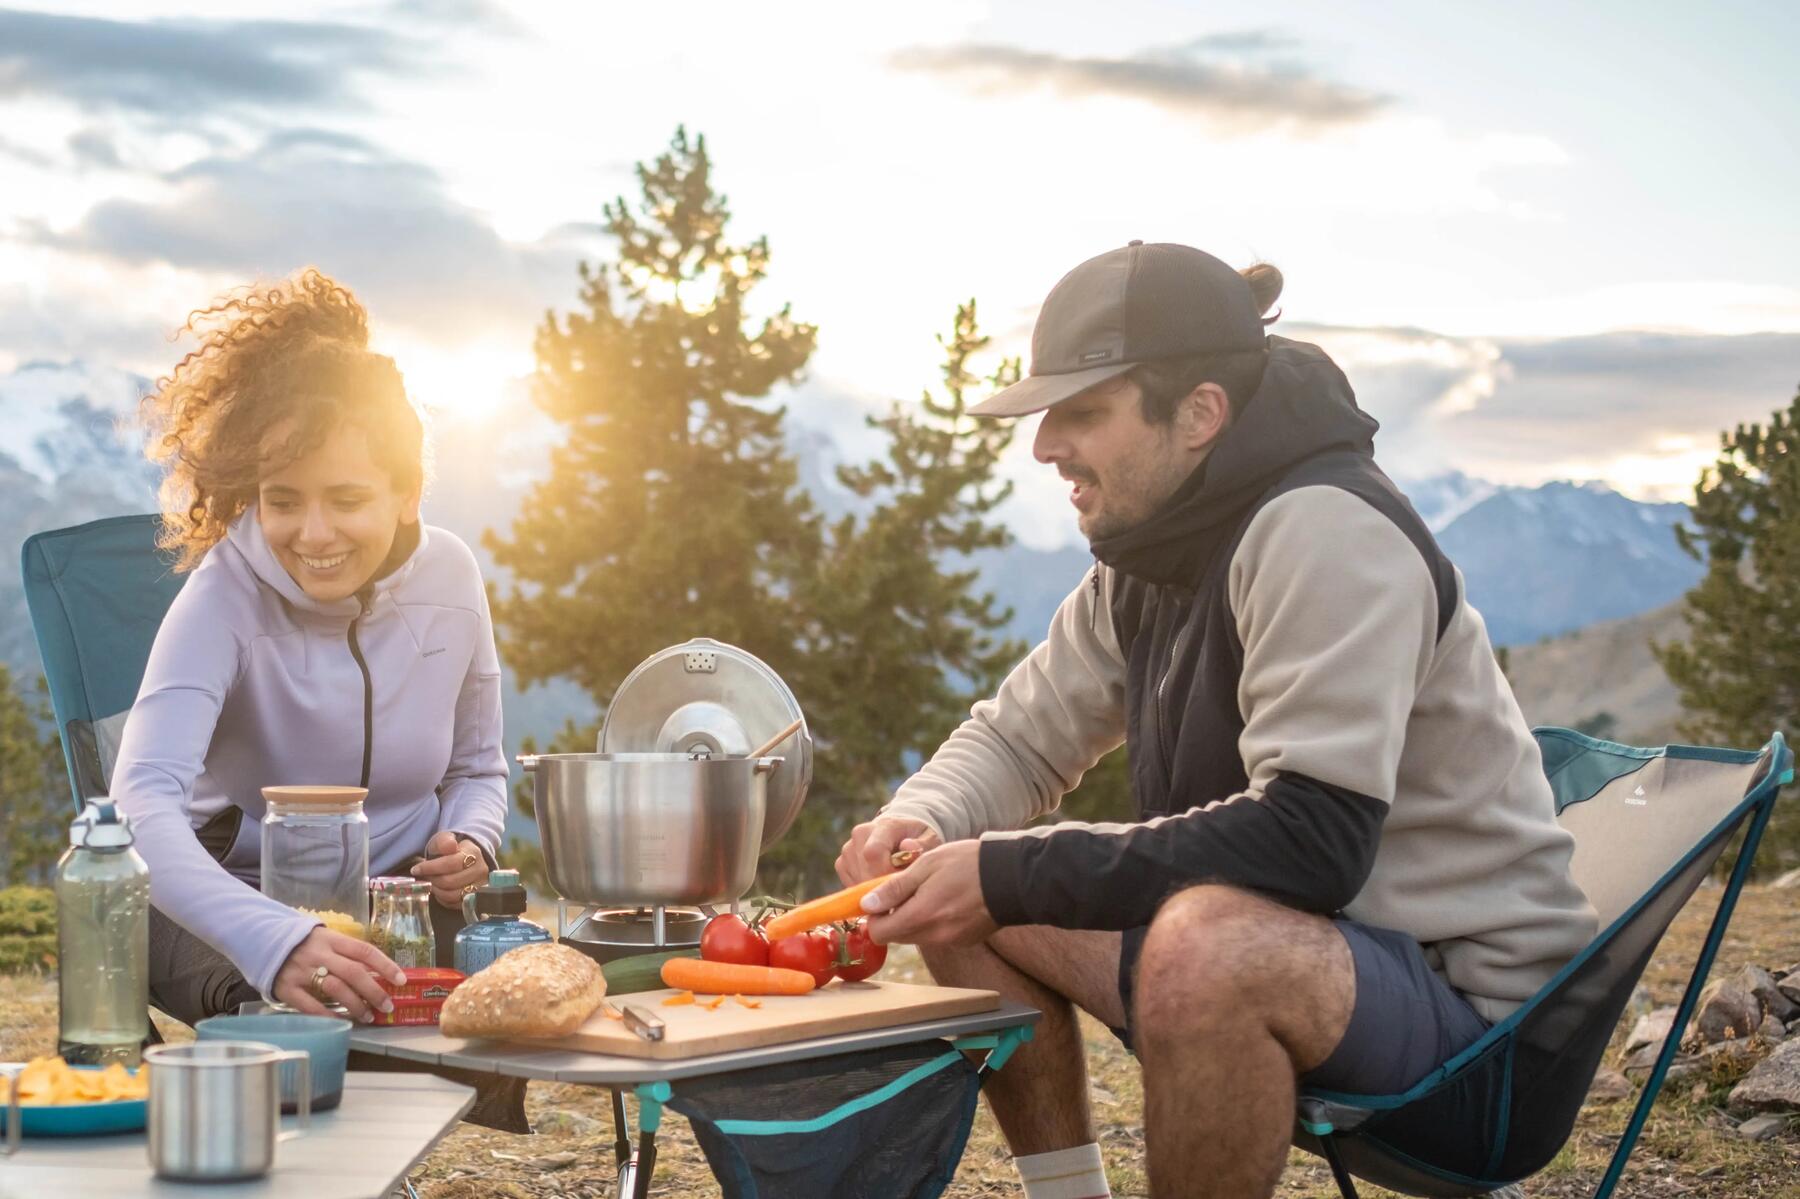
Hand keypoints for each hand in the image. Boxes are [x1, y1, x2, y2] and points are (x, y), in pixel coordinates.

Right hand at [272, 927, 406, 1023]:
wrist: (262, 939)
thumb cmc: (303, 943)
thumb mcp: (325, 938)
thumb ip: (346, 952)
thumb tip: (376, 970)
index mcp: (332, 939)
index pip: (364, 950)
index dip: (385, 965)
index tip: (401, 980)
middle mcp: (319, 954)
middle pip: (353, 972)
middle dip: (374, 991)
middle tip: (387, 1006)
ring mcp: (302, 971)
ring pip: (335, 989)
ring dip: (356, 1005)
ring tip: (368, 1016)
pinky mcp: (286, 988)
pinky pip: (309, 1005)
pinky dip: (327, 1015)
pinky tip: (340, 1022)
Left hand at [411, 831, 489, 908]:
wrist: (466, 859)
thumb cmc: (451, 850)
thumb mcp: (444, 840)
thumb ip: (444, 841)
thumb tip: (450, 846)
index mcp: (474, 853)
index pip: (451, 863)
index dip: (430, 868)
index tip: (416, 869)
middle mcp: (480, 871)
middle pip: (451, 881)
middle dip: (432, 880)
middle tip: (424, 877)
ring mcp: (480, 886)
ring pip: (453, 895)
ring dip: (437, 890)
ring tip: (431, 883)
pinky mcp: (476, 899)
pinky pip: (455, 904)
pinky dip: (443, 899)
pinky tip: (439, 890)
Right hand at [835, 815, 941, 884]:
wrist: (901, 834)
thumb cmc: (917, 839)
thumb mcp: (928, 839)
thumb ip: (922, 845)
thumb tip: (908, 847)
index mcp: (883, 826)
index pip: (874, 852)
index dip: (885, 873)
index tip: (902, 883)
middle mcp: (860, 834)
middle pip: (864, 870)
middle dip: (882, 887)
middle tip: (900, 894)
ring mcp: (848, 849)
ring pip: (856, 880)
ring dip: (874, 890)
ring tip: (893, 889)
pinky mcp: (842, 863)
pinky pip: (849, 884)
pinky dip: (865, 892)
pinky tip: (880, 887)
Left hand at [860, 841, 996, 946]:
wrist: (1012, 877)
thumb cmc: (968, 864)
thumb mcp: (926, 866)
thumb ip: (894, 888)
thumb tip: (867, 905)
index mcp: (921, 916)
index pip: (878, 933)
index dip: (875, 916)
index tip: (881, 897)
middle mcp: (934, 936)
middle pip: (897, 936)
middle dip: (894, 916)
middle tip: (908, 890)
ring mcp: (951, 941)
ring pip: (917, 935)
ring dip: (915, 918)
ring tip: (931, 891)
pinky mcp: (964, 941)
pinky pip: (937, 936)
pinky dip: (935, 922)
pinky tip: (949, 900)